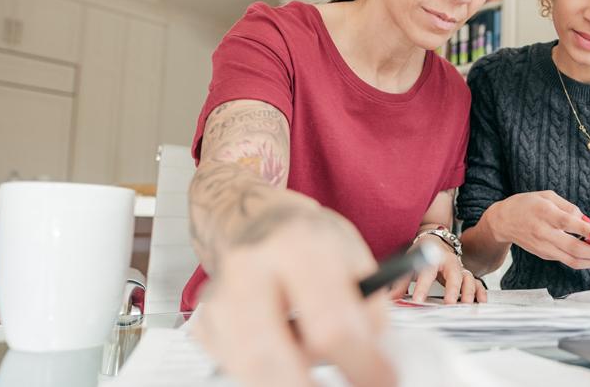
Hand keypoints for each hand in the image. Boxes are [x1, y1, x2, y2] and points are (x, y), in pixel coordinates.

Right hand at [193, 204, 394, 386]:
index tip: (385, 382)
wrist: (253, 218)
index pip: (331, 324)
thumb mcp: (353, 256)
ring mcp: (219, 296)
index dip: (363, 366)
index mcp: (298, 244)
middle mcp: (249, 266)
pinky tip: (284, 353)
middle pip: (273, 356)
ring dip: (289, 381)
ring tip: (316, 374)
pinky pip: (236, 367)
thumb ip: (370, 308)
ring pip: (249, 367)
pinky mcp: (204, 322)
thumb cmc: (309, 242)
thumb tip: (381, 361)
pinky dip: (266, 372)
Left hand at [389, 234, 486, 303]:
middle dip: (453, 289)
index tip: (418, 300)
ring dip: (468, 291)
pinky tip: (480, 301)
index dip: (422, 287)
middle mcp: (449, 262)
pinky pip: (476, 282)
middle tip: (450, 303)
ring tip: (466, 304)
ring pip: (468, 278)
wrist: (434, 241)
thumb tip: (391, 298)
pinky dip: (480, 292)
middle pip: (454, 274)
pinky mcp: (466, 275)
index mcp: (434, 257)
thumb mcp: (410, 263)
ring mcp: (460, 268)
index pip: (427, 272)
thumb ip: (401, 282)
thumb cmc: (423, 253)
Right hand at [485, 191, 589, 268]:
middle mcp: (544, 234)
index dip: (584, 230)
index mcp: (544, 214)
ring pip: (573, 260)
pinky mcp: (546, 255)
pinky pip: (569, 261)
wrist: (504, 221)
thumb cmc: (526, 205)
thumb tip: (589, 222)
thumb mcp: (547, 196)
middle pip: (573, 248)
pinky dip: (587, 261)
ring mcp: (545, 248)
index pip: (566, 223)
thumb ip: (569, 208)